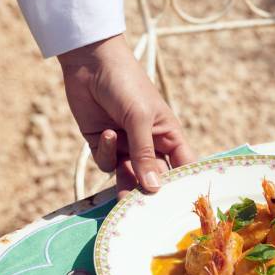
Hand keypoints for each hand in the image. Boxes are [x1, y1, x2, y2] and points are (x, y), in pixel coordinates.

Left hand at [58, 35, 195, 196]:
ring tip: (123, 201)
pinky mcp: (102, 144)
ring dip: (126, 185)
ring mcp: (126, 145)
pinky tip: (107, 133)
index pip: (183, 167)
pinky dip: (106, 152)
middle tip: (147, 213)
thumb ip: (144, 154)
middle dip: (150, 192)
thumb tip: (153, 188)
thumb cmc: (126, 84)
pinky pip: (107, 162)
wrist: (90, 62)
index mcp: (169, 136)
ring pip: (129, 177)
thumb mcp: (140, 118)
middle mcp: (149, 144)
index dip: (184, 186)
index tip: (183, 207)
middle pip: (154, 177)